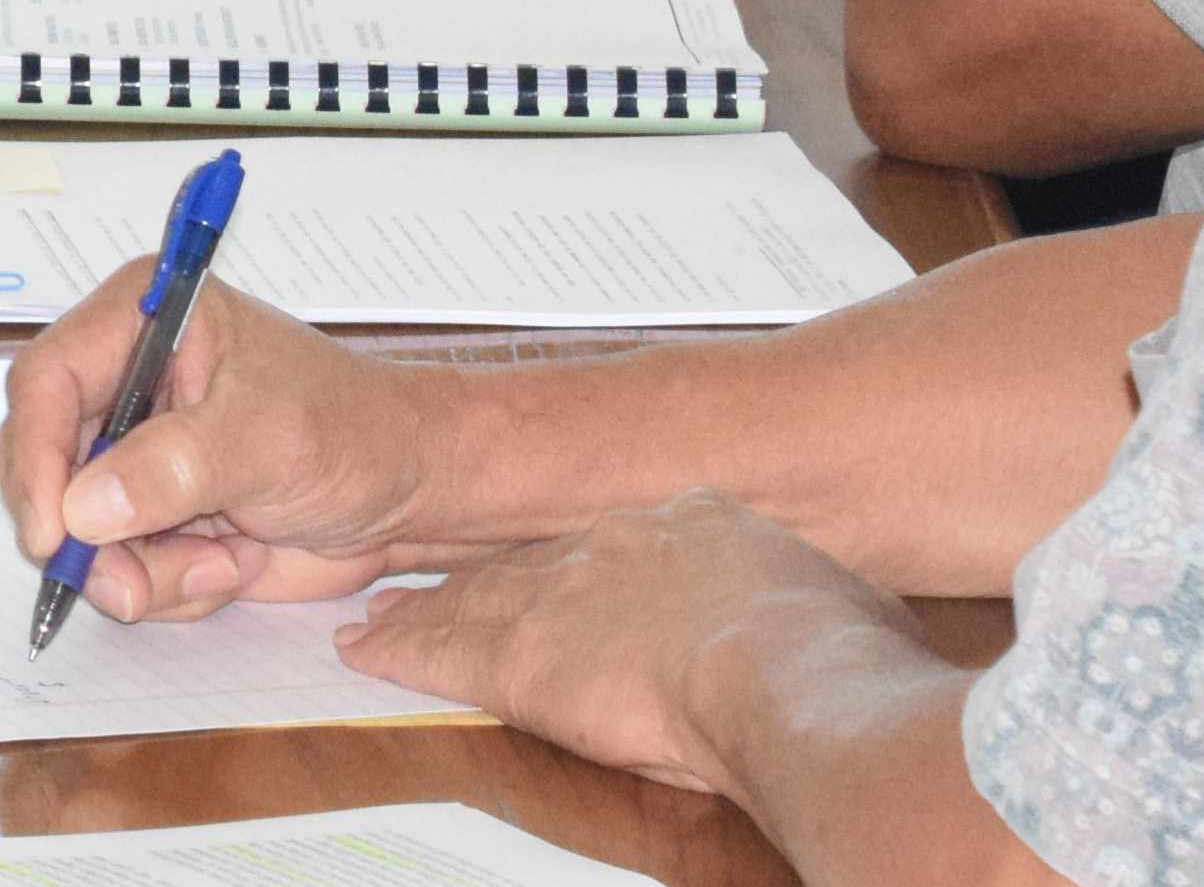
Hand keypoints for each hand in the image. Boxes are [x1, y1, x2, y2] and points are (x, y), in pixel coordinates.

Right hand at [0, 271, 445, 623]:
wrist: (412, 495)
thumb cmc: (354, 432)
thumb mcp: (264, 439)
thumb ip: (173, 468)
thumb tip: (83, 507)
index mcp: (141, 322)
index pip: (45, 382)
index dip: (37, 457)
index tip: (54, 533)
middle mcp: (124, 383)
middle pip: (42, 464)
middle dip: (88, 536)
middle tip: (135, 584)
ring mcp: (135, 456)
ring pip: (77, 532)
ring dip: (142, 570)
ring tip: (226, 561)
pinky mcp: (153, 516)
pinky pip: (119, 568)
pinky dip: (170, 586)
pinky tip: (233, 562)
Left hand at [337, 495, 919, 799]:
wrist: (792, 673)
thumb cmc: (834, 657)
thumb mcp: (837, 611)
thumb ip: (806, 609)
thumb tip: (832, 628)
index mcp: (698, 529)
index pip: (615, 548)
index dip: (577, 566)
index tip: (558, 575)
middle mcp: (619, 545)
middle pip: (535, 564)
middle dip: (486, 579)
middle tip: (434, 582)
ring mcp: (566, 592)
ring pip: (477, 600)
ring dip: (429, 612)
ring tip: (383, 617)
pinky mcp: (524, 654)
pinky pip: (444, 650)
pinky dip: (401, 651)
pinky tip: (366, 652)